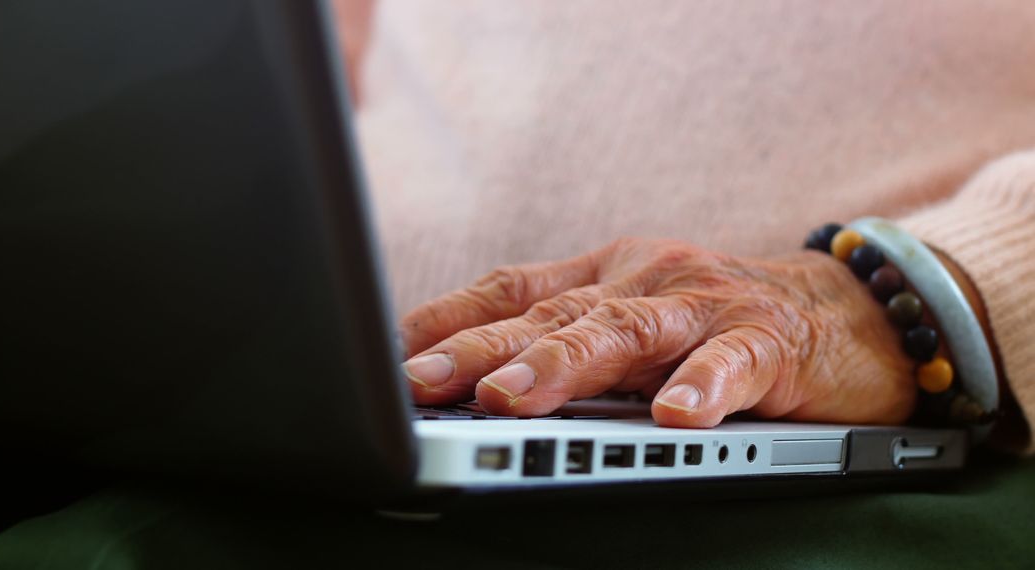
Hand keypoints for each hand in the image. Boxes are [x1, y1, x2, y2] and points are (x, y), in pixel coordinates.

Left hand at [400, 237, 916, 426]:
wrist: (846, 310)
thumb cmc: (719, 321)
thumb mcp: (632, 319)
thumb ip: (568, 339)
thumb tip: (474, 381)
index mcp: (604, 277)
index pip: (511, 290)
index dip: (448, 317)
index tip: (391, 353)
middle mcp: (644, 282)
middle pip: (552, 316)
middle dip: (481, 350)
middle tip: (421, 382)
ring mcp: (704, 307)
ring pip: (625, 332)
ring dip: (562, 366)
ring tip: (510, 399)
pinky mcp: (769, 339)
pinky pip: (732, 363)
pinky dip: (702, 388)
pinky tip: (674, 417)